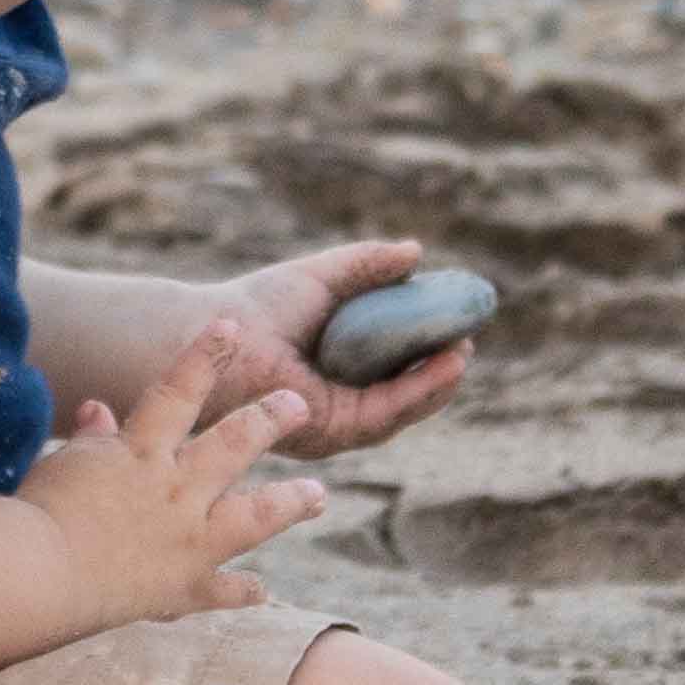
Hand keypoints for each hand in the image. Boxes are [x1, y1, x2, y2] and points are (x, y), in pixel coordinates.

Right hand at [18, 328, 325, 630]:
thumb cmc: (35, 513)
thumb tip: (97, 409)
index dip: (205, 354)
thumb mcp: (62, 464)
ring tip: (317, 495)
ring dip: (290, 503)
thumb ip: (89, 439)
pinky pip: (224, 591)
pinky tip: (261, 592)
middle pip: (235, 445)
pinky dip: (242, 592)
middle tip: (299, 403)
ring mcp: (188, 542)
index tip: (232, 326)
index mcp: (140, 453)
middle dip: (270, 420)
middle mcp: (175, 490)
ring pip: (255, 516)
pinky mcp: (183, 590)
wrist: (37, 577)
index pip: (177, 389)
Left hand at [185, 243, 485, 462]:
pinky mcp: (331, 431)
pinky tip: (443, 366)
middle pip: (402, 394)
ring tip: (464, 352)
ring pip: (401, 409)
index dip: (426, 352)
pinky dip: (418, 392)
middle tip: (468, 342)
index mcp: (335, 372)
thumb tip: (416, 253)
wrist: (215, 335)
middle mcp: (336, 402)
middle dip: (439, 373)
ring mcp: (335, 422)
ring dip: (437, 385)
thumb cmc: (254, 307)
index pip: (391, 369)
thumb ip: (366, 266)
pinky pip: (386, 414)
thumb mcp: (323, 277)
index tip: (455, 325)